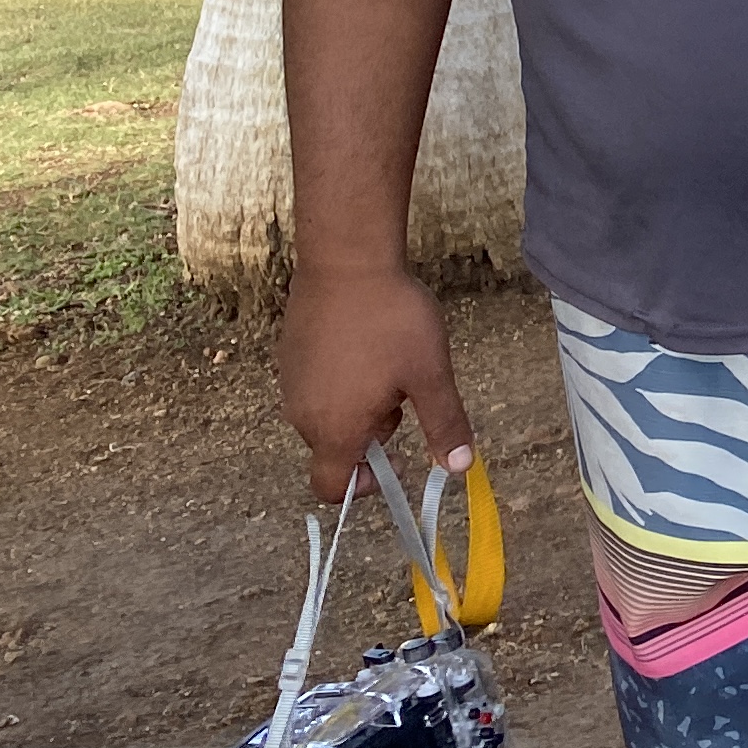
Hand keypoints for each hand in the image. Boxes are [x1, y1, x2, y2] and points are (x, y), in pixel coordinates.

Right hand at [279, 263, 471, 507]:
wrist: (347, 261)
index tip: (394, 459)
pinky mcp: (289, 356)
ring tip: (387, 360)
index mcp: (334, 429)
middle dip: (373, 432)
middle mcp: (302, 415)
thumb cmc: (391, 321)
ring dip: (359, 404)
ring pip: (327, 415)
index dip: (363, 486)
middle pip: (335, 448)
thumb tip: (459, 468)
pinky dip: (341, 379)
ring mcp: (290, 384)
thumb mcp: (430, 375)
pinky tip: (365, 342)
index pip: (331, 487)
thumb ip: (444, 425)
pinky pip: (315, 385)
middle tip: (403, 390)